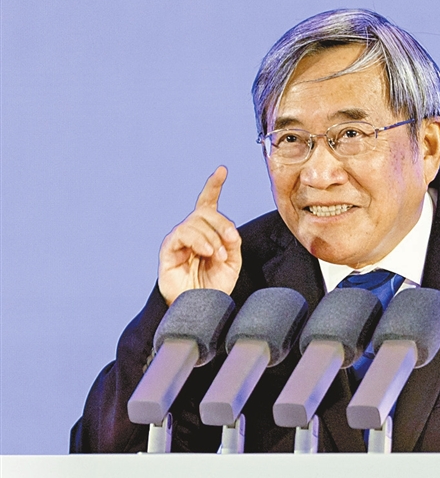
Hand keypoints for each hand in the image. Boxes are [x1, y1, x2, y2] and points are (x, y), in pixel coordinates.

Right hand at [158, 166, 242, 304]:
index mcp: (208, 231)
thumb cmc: (215, 285)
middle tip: (231, 241)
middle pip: (206, 213)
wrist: (202, 307)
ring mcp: (179, 240)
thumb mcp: (232, 262)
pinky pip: (182, 234)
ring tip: (218, 256)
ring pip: (195, 223)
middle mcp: (192, 231)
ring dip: (212, 238)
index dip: (213, 185)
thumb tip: (230, 231)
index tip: (222, 170)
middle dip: (222, 224)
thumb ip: (233, 244)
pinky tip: (206, 252)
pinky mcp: (168, 250)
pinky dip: (198, 241)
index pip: (208, 202)